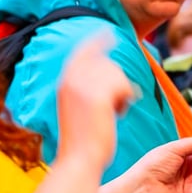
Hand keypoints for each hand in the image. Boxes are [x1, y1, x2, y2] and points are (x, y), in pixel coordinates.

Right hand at [56, 31, 134, 171]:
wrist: (79, 160)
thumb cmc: (83, 139)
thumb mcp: (80, 106)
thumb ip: (87, 87)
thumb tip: (109, 71)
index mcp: (65, 81)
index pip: (83, 51)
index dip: (97, 41)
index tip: (108, 32)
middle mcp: (71, 79)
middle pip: (107, 63)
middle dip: (118, 81)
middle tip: (116, 104)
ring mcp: (84, 87)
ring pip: (118, 74)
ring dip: (123, 92)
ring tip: (115, 111)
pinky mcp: (99, 97)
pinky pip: (125, 86)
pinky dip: (126, 99)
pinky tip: (119, 113)